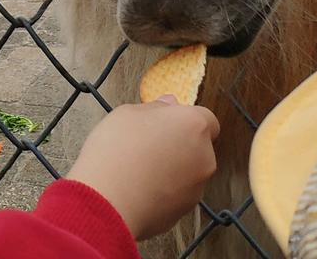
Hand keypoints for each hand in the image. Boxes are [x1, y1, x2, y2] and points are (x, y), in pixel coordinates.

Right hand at [66, 97, 218, 240]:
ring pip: (189, 169)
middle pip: (198, 144)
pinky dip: (166, 187)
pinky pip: (179, 191)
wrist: (110, 201)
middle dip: (178, 142)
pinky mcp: (186, 209)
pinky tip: (141, 184)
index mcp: (193, 125)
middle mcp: (204, 156)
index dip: (185, 118)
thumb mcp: (128, 113)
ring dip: (172, 165)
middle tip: (148, 141)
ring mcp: (197, 186)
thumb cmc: (117, 152)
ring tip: (140, 166)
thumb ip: (155, 107)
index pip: (206, 118)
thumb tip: (167, 106)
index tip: (165, 120)